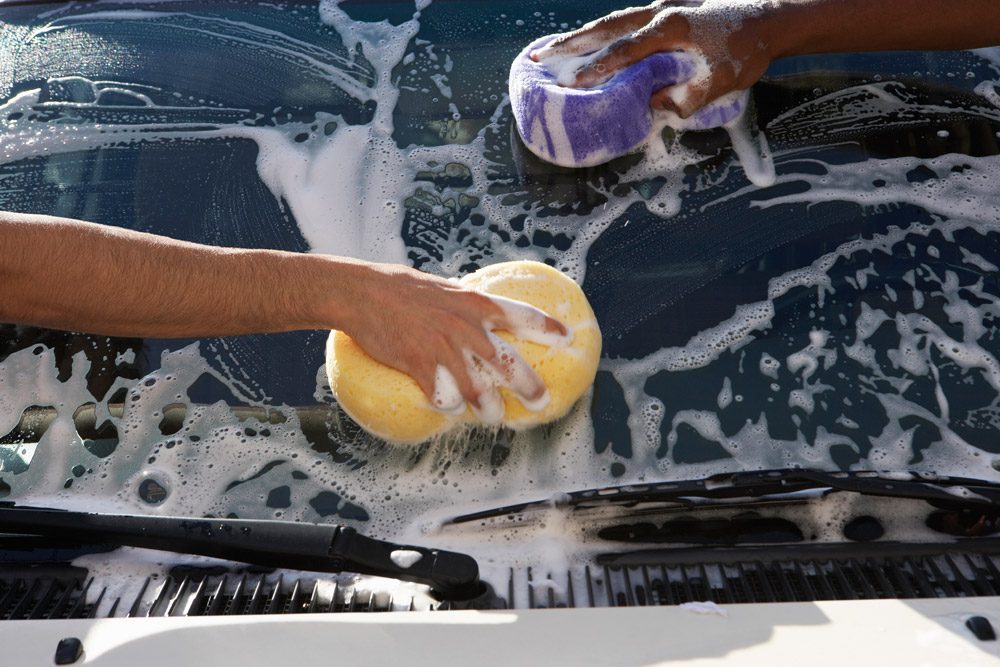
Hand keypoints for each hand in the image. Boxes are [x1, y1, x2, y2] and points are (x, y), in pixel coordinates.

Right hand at [337, 262, 568, 418]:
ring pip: (478, 389)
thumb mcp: (443, 288)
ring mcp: (443, 348)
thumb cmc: (401, 288)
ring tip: (494, 416)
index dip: (547, 327)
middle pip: (508, 363)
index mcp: (474, 303)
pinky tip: (448, 408)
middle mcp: (465, 327)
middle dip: (529, 386)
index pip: (521, 315)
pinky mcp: (419, 365)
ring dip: (489, 408)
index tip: (568, 338)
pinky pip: (444, 397)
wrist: (362, 293)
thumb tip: (481, 317)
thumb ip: (465, 306)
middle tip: (542, 401)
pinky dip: (449, 406)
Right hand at [532, 0, 777, 117]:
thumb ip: (689, 97)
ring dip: (584, 34)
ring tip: (556, 47)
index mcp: (670, 28)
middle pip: (606, 28)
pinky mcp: (670, 8)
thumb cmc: (747, 50)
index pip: (622, 51)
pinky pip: (628, 19)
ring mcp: (664, 6)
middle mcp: (661, 12)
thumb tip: (656, 104)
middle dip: (571, 44)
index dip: (595, 69)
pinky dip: (607, 30)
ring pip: (614, 20)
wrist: (772, 18)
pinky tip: (595, 40)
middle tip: (539, 55)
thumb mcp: (721, 81)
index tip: (570, 83)